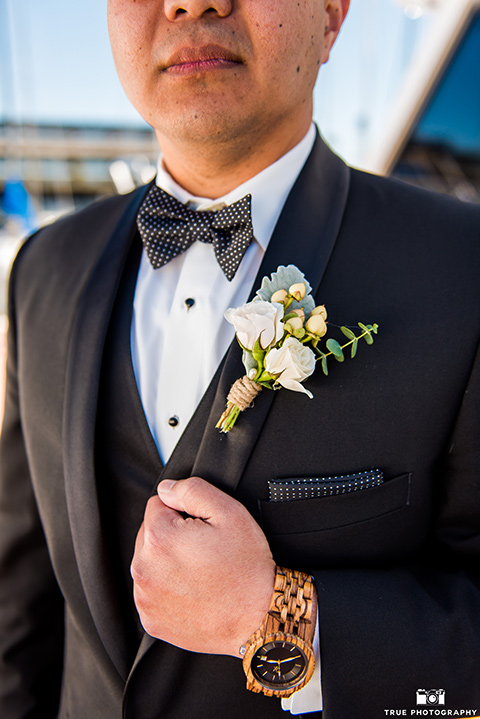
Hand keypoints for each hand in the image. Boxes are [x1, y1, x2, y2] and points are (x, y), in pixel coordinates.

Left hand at [131, 477, 275, 656]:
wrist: (258, 619)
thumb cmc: (247, 568)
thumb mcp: (230, 513)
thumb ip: (192, 490)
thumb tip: (166, 489)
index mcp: (159, 538)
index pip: (158, 504)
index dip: (184, 511)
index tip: (203, 529)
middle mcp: (144, 568)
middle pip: (150, 534)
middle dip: (173, 536)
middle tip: (206, 551)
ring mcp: (145, 598)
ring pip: (150, 562)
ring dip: (168, 562)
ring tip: (201, 573)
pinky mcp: (151, 619)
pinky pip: (152, 592)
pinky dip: (168, 589)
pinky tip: (194, 592)